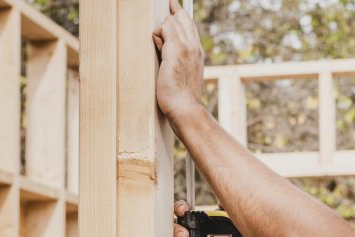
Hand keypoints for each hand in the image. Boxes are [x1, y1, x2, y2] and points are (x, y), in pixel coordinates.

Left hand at [152, 0, 204, 123]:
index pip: (189, 25)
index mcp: (197, 52)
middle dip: (171, 12)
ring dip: (161, 30)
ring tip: (159, 48)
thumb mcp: (182, 75)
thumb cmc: (181, 98)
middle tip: (165, 7)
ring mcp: (186, 48)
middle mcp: (194, 47)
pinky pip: (163, 29)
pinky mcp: (175, 51)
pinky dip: (157, 35)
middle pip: (182, 17)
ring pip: (172, 21)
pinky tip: (157, 48)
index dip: (180, 13)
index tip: (172, 4)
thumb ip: (176, 59)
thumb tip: (164, 47)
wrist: (186, 109)